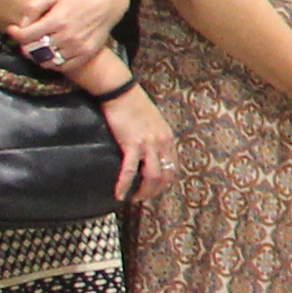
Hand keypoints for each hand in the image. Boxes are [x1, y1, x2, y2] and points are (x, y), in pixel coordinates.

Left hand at [15, 0, 125, 69]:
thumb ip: (34, 6)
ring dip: (38, 55)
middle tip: (27, 39)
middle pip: (34, 50)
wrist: (109, 2)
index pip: (25, 36)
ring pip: (47, 60)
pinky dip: (53, 63)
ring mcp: (77, 47)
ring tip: (38, 47)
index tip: (13, 29)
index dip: (15, 34)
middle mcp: (66, 36)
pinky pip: (63, 66)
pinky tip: (52, 54)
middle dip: (26, 45)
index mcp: (57, 20)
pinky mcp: (86, 54)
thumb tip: (21, 23)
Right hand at [102, 85, 177, 200]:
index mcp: (168, 139)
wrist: (122, 93)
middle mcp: (163, 143)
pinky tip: (118, 194)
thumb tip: (149, 152)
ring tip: (132, 199)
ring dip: (143, 192)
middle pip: (165, 176)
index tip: (153, 190)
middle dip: (155, 191)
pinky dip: (125, 185)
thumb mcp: (153, 124)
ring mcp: (149, 144)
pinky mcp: (132, 144)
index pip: (173, 167)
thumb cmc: (134, 106)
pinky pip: (130, 170)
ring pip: (152, 177)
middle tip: (142, 198)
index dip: (164, 183)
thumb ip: (154, 138)